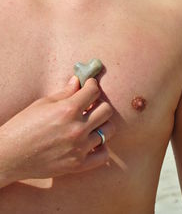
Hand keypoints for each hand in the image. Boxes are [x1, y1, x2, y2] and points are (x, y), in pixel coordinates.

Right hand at [0, 76, 114, 186]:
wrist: (10, 155)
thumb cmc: (23, 126)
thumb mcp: (42, 104)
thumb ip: (65, 92)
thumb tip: (78, 81)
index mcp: (68, 110)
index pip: (94, 91)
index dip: (92, 85)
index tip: (89, 85)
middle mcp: (77, 128)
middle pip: (107, 110)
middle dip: (100, 104)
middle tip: (90, 105)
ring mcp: (79, 148)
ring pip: (108, 130)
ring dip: (101, 124)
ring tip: (91, 123)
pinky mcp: (78, 165)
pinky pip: (104, 155)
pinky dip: (101, 147)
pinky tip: (92, 142)